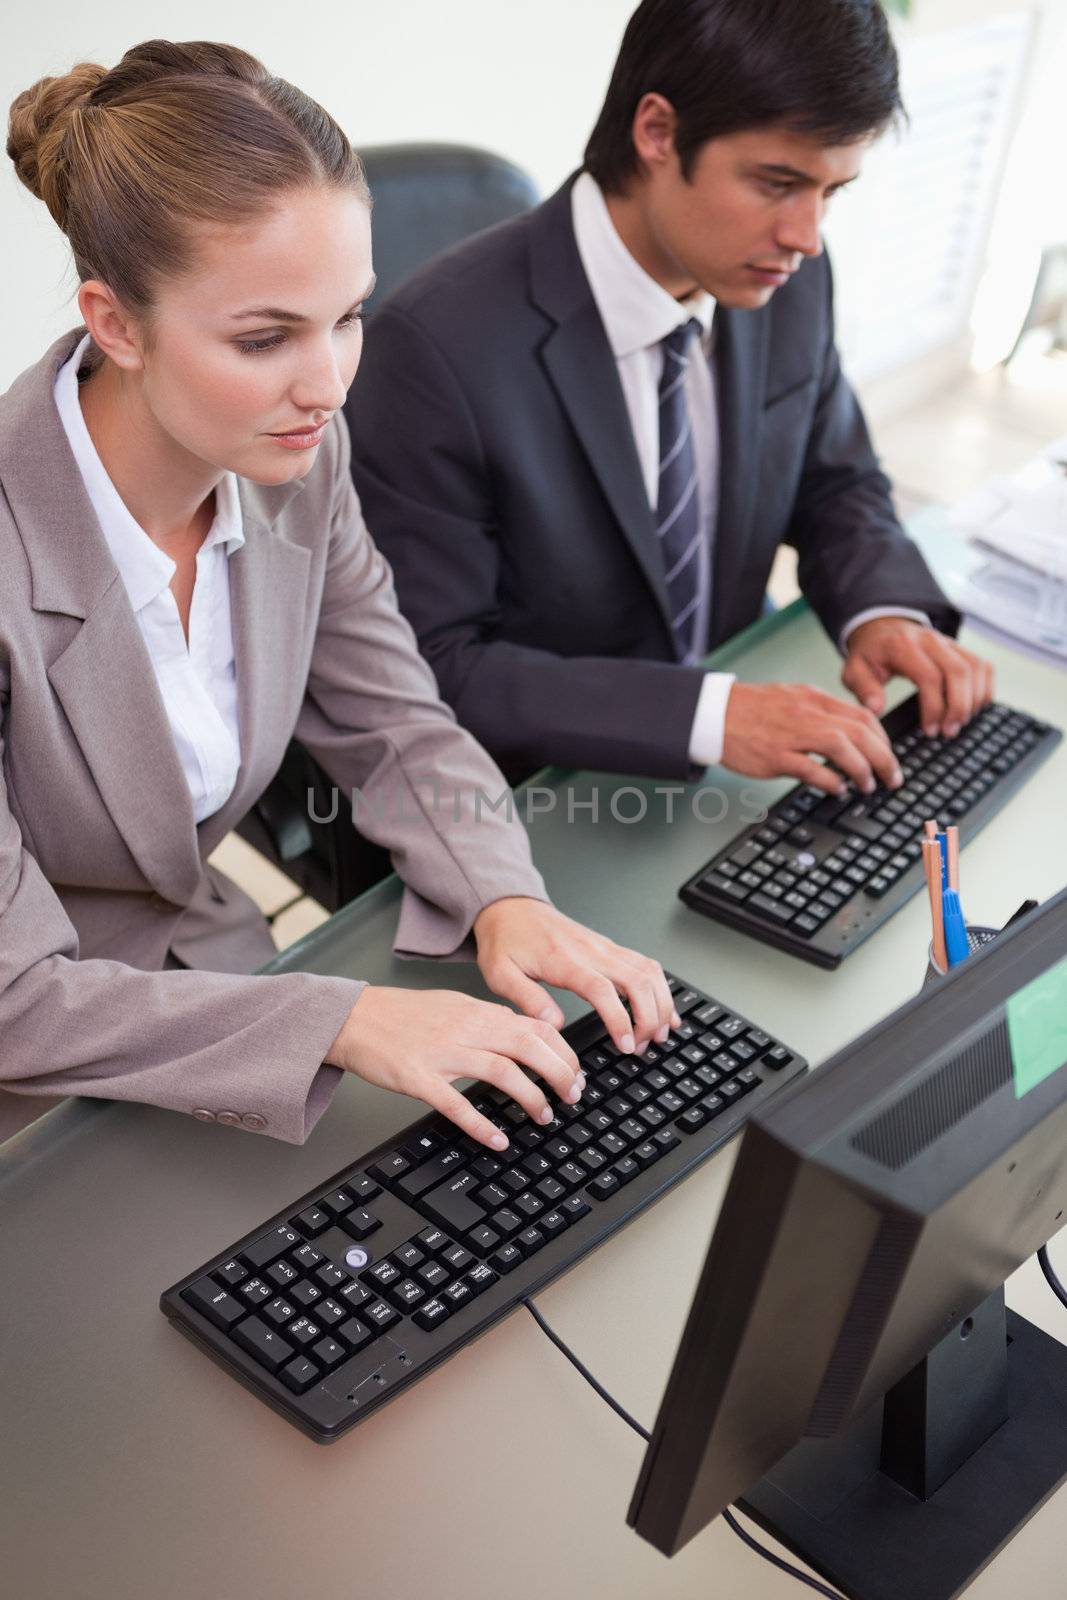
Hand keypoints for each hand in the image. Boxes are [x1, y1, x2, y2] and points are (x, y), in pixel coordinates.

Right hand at [326, 985, 583, 1150]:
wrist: (354, 1018)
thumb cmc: (402, 1015)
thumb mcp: (453, 1006)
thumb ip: (488, 1020)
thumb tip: (524, 1035)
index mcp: (477, 1011)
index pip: (535, 1027)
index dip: (564, 1052)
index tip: (577, 1073)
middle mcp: (466, 1028)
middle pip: (528, 1046)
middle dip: (559, 1073)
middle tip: (572, 1097)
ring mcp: (443, 1053)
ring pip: (502, 1071)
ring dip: (530, 1097)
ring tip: (543, 1117)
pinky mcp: (419, 1078)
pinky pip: (456, 1104)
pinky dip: (482, 1124)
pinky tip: (498, 1140)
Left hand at [473, 896, 677, 1054]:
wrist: (511, 908)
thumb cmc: (506, 941)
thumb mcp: (500, 973)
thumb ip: (527, 999)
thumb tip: (555, 1023)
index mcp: (564, 960)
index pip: (602, 990)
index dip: (620, 1019)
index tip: (626, 1045)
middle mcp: (591, 951)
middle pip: (638, 981)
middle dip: (649, 1018)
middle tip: (640, 1047)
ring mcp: (605, 947)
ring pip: (649, 972)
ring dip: (660, 1003)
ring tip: (658, 1034)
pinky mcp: (610, 948)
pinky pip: (646, 965)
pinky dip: (661, 988)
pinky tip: (664, 1009)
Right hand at [721, 681, 902, 795]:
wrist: (715, 712)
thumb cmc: (751, 710)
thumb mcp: (792, 699)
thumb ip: (821, 713)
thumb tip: (849, 734)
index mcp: (815, 699)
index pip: (864, 716)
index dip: (884, 740)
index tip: (888, 756)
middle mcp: (808, 713)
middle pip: (861, 732)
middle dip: (884, 758)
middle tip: (892, 778)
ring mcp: (792, 734)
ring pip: (843, 747)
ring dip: (863, 769)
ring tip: (868, 785)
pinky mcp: (775, 755)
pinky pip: (811, 768)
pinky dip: (831, 780)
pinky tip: (839, 789)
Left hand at [842, 618, 993, 736]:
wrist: (880, 629)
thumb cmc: (869, 654)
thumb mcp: (854, 670)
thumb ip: (863, 688)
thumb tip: (876, 708)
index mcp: (903, 646)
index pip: (929, 676)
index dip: (934, 706)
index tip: (929, 730)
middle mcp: (930, 640)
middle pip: (958, 671)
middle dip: (958, 706)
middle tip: (949, 731)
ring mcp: (948, 642)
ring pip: (975, 667)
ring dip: (974, 699)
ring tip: (960, 723)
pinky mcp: (959, 648)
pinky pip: (982, 665)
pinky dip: (985, 687)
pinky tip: (974, 707)